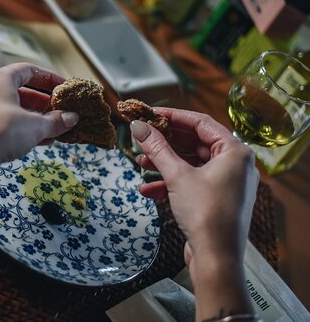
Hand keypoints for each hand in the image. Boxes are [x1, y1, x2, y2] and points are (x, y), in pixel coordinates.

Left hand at [0, 63, 77, 256]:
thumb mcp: (34, 127)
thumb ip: (55, 122)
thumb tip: (72, 118)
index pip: (29, 70)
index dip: (49, 79)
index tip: (64, 88)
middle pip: (19, 91)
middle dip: (42, 103)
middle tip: (60, 113)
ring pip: (11, 109)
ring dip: (33, 119)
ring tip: (53, 131)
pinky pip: (1, 123)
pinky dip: (19, 129)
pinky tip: (36, 142)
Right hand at [131, 108, 257, 319]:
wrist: (216, 258)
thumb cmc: (206, 214)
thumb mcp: (177, 175)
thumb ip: (157, 148)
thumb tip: (138, 127)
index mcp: (235, 151)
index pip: (200, 122)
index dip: (172, 116)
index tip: (148, 114)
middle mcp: (235, 164)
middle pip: (194, 142)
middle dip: (165, 143)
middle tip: (142, 138)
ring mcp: (227, 183)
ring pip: (191, 163)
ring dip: (164, 164)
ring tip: (141, 164)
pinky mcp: (216, 199)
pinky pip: (191, 182)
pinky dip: (171, 183)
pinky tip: (148, 190)